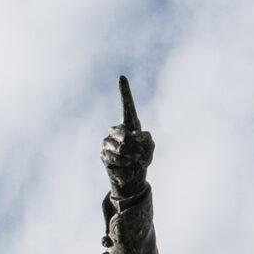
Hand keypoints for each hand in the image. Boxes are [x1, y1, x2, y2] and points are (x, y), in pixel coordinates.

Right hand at [102, 74, 153, 195]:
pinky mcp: (103, 154)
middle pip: (125, 133)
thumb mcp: (150, 146)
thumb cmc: (142, 158)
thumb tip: (130, 139)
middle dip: (134, 146)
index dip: (125, 91)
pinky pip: (115, 157)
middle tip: (140, 155)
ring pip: (121, 147)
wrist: (132, 177)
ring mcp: (108, 141)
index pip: (127, 105)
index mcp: (129, 124)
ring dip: (131, 157)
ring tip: (134, 161)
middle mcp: (116, 130)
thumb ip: (146, 139)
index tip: (121, 76)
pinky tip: (126, 166)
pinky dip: (124, 164)